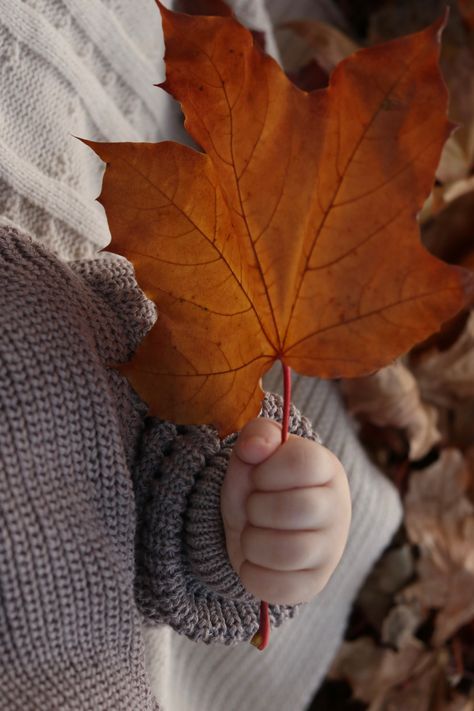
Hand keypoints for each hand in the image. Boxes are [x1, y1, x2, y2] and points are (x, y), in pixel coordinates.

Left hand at [221, 418, 351, 605]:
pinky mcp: (314, 584)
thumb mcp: (253, 451)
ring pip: (289, 552)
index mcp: (327, 468)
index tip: (257, 476)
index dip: (268, 470)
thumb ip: (257, 435)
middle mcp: (338, 509)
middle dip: (257, 507)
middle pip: (297, 509)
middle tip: (253, 506)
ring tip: (252, 533)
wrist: (253, 524)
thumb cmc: (259, 482)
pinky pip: (280, 588)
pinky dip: (253, 574)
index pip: (304, 463)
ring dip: (252, 542)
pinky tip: (253, 560)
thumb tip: (255, 447)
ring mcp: (330, 550)